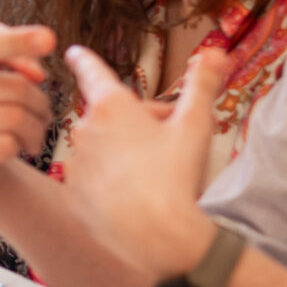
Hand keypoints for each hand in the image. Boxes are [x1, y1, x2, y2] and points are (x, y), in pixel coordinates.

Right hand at [0, 20, 56, 201]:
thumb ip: (11, 49)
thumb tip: (36, 74)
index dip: (16, 41)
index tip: (50, 39)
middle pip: (13, 87)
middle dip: (39, 99)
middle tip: (43, 110)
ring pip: (13, 118)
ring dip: (36, 125)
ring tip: (35, 128)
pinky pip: (6, 145)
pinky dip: (22, 146)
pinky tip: (18, 147)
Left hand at [60, 46, 226, 276]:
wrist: (157, 235)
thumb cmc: (177, 177)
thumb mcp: (195, 125)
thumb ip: (202, 85)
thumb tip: (215, 51)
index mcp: (111, 107)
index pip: (92, 72)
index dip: (84, 59)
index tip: (73, 52)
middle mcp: (84, 129)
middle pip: (108, 116)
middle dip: (133, 123)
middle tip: (165, 142)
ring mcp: (74, 163)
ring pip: (99, 148)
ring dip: (119, 152)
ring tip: (150, 174)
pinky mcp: (71, 193)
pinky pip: (89, 179)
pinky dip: (106, 182)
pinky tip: (130, 196)